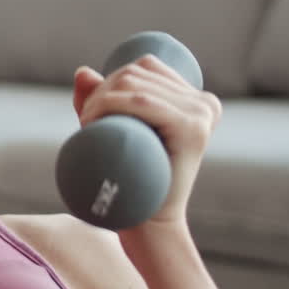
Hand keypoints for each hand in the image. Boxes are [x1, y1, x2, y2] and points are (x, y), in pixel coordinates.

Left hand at [71, 55, 221, 228]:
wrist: (150, 223)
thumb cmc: (133, 180)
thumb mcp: (117, 132)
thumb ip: (102, 99)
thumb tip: (82, 72)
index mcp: (198, 99)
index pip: (146, 66)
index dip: (110, 78)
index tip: (91, 109)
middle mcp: (205, 103)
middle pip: (136, 73)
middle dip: (99, 91)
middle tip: (83, 123)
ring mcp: (202, 114)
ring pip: (133, 84)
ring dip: (97, 99)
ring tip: (85, 125)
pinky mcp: (192, 128)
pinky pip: (142, 101)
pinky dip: (109, 104)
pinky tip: (93, 120)